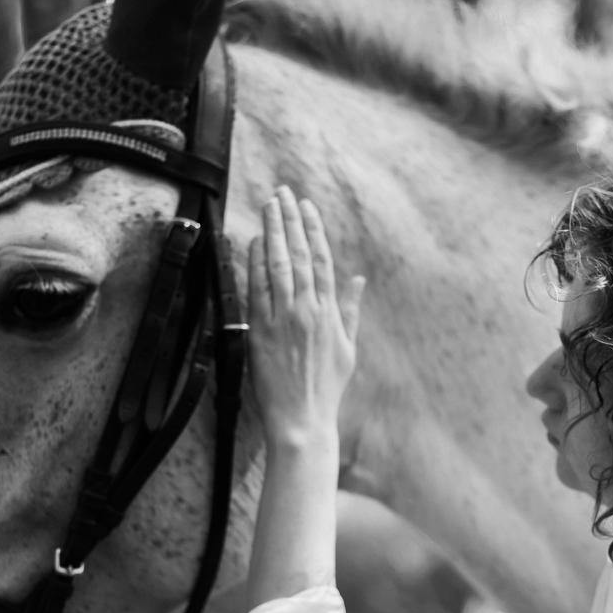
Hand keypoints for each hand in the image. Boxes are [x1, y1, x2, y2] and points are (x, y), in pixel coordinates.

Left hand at [246, 186, 365, 447]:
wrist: (303, 419)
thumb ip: (351, 310)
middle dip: (290, 220)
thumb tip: (359, 279)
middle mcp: (308, 310)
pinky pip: (258, 289)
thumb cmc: (327, 388)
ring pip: (278, 265)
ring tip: (268, 206)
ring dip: (272, 231)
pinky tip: (253, 242)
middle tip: (282, 192)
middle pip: (298, 254)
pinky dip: (255, 263)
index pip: (321, 259)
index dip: (313, 229)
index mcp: (330, 312)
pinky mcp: (262, 331)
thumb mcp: (348, 348)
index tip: (306, 206)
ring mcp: (284, 319)